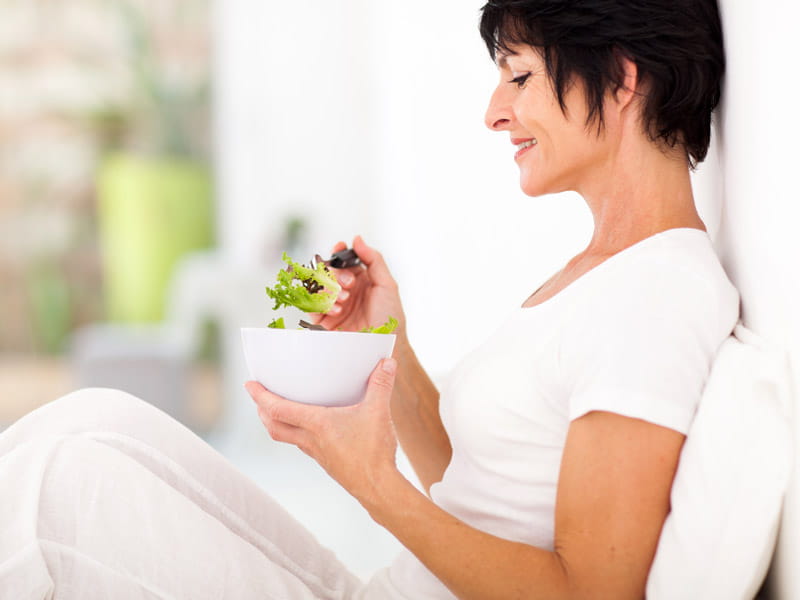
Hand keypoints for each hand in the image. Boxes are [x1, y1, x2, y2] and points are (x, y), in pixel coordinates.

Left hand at [246, 358, 400, 508]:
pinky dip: (297, 433)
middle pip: (274, 426)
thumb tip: (387, 362)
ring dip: (277, 423)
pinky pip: (303, 445)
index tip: (249, 384)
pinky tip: (311, 428)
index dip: (260, 396)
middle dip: (261, 411)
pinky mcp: (326, 462)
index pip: (278, 409)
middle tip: (257, 397)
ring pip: (286, 437)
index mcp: (316, 424)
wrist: (378, 487)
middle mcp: (310, 439)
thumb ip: (381, 385)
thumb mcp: (378, 412)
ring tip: (278, 410)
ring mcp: (317, 453)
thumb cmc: (373, 451)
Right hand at [311, 236, 406, 340]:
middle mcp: (344, 289)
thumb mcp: (387, 284)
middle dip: (336, 274)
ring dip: (329, 289)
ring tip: (344, 300)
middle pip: (327, 271)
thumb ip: (373, 259)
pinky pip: (313, 307)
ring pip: (317, 287)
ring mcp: (333, 304)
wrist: (386, 344)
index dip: (338, 252)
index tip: (339, 248)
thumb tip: (357, 238)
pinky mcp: (325, 321)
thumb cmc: (391, 316)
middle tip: (349, 285)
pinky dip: (322, 305)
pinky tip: (337, 310)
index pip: (342, 260)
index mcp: (358, 278)